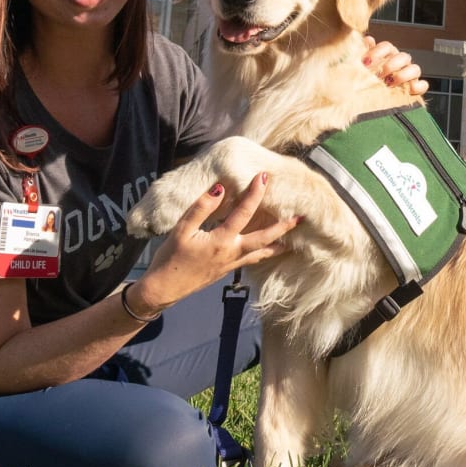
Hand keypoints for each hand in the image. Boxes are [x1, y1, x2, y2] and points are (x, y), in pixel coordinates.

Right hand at [133, 172, 298, 315]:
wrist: (164, 289)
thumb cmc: (170, 259)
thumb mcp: (180, 230)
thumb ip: (200, 208)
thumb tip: (219, 187)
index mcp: (220, 241)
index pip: (243, 213)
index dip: (254, 193)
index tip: (264, 177)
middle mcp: (231, 253)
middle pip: (264, 238)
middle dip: (283, 226)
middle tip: (301, 216)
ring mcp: (231, 264)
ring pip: (262, 252)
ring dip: (279, 242)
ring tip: (293, 235)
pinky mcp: (228, 270)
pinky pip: (252, 260)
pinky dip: (265, 252)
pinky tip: (270, 248)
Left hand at [363, 35, 426, 95]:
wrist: (372, 100)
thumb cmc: (368, 81)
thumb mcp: (363, 67)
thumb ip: (365, 53)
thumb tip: (368, 40)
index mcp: (388, 55)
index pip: (387, 47)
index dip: (377, 53)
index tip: (366, 62)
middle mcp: (400, 63)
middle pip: (403, 56)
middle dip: (390, 65)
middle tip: (379, 75)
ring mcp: (410, 75)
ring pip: (415, 69)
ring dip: (403, 76)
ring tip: (390, 84)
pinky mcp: (415, 88)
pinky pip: (422, 85)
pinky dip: (418, 87)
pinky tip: (409, 89)